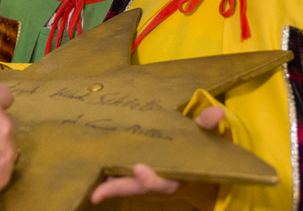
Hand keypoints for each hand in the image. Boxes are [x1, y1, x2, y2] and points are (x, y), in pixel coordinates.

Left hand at [89, 106, 223, 208]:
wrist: (188, 149)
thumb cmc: (195, 140)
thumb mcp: (203, 132)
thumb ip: (206, 123)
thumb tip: (217, 111)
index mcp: (176, 173)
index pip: (164, 183)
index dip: (151, 180)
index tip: (138, 168)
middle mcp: (158, 179)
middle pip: (137, 187)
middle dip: (120, 188)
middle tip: (101, 190)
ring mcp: (142, 176)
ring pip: (122, 184)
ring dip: (105, 186)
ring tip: (88, 185)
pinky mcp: (129, 170)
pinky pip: (114, 176)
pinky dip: (102, 177)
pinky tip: (85, 170)